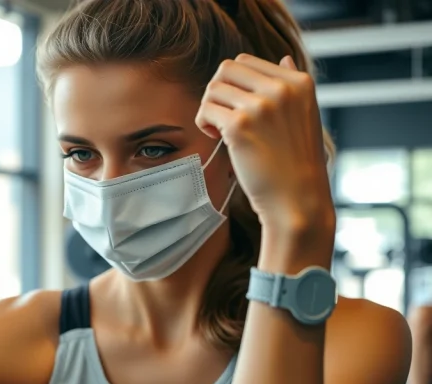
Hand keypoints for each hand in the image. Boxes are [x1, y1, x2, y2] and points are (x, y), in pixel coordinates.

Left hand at [195, 53, 334, 235]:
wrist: (297, 200)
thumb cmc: (296, 163)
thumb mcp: (305, 116)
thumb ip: (292, 87)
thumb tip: (284, 58)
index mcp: (299, 83)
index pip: (248, 62)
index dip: (235, 84)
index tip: (240, 108)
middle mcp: (282, 89)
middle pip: (228, 68)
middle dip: (218, 90)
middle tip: (223, 116)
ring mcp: (261, 106)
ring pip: (213, 87)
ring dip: (209, 107)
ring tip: (220, 129)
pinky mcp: (240, 125)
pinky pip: (206, 110)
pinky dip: (204, 123)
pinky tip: (217, 138)